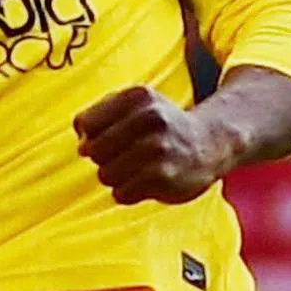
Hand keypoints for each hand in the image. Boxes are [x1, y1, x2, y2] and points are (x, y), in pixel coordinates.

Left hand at [74, 86, 223, 205]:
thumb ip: (101, 114)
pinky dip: (126, 192)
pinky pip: (121, 194)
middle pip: (93, 150)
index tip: (103, 138)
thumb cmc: (161, 124)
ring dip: (113, 177)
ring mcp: (158, 148)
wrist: (209, 143)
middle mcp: (149, 119)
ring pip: (105, 174)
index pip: (86, 123)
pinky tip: (142, 182)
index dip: (89, 136)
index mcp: (137, 97)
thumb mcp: (135, 105)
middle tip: (118, 156)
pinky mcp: (163, 177)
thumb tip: (81, 141)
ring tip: (132, 169)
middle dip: (101, 158)